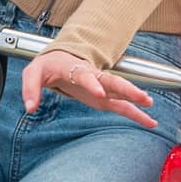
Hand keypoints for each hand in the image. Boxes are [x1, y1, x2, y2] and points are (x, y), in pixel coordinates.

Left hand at [22, 49, 155, 126]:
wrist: (59, 60)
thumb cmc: (48, 66)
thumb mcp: (33, 73)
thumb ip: (30, 89)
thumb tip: (30, 108)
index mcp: (75, 69)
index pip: (85, 76)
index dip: (92, 84)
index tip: (100, 93)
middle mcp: (92, 77)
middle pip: (112, 81)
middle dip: (127, 89)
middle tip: (141, 97)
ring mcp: (101, 87)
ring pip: (121, 92)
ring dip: (135, 98)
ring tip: (150, 106)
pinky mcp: (104, 99)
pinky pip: (122, 106)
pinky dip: (136, 113)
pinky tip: (149, 121)